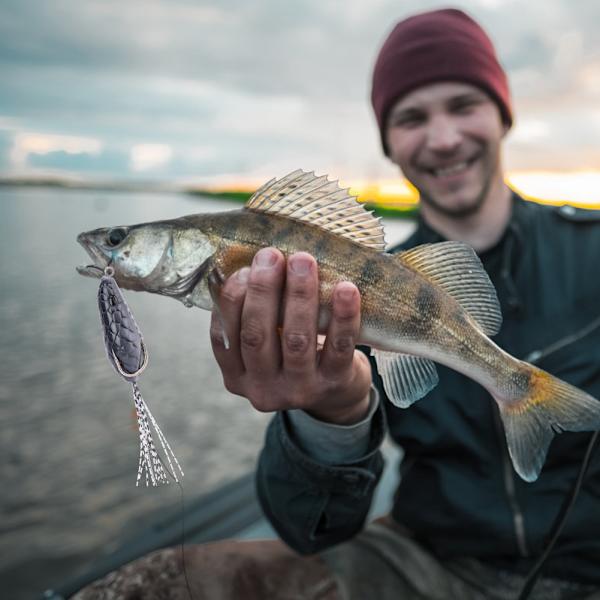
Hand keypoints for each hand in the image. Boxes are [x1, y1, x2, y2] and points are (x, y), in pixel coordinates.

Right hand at [210, 247, 371, 423]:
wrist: (336, 393)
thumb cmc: (293, 354)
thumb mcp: (266, 345)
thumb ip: (254, 315)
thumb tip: (253, 261)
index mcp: (237, 375)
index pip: (223, 337)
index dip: (231, 299)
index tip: (243, 268)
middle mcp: (263, 388)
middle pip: (256, 336)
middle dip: (263, 290)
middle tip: (271, 255)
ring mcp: (299, 389)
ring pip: (296, 339)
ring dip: (299, 295)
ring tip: (303, 261)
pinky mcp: (334, 383)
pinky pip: (339, 347)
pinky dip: (342, 316)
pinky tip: (345, 289)